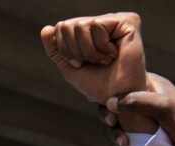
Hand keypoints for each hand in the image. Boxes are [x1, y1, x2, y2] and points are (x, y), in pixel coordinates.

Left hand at [42, 13, 151, 131]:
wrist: (117, 97)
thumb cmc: (97, 83)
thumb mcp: (69, 66)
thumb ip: (55, 49)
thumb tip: (46, 28)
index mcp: (90, 29)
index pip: (61, 27)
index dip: (65, 50)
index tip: (81, 64)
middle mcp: (102, 21)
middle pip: (68, 25)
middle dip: (76, 51)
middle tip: (94, 62)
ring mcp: (115, 19)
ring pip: (80, 25)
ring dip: (89, 52)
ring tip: (105, 60)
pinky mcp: (128, 21)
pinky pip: (96, 25)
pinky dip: (100, 47)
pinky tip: (114, 54)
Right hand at [100, 74, 174, 145]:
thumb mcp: (165, 108)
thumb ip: (141, 102)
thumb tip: (111, 102)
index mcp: (150, 83)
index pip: (123, 78)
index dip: (109, 87)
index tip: (104, 100)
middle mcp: (142, 97)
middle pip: (114, 100)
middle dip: (108, 112)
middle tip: (111, 122)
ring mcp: (138, 115)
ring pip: (115, 118)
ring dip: (114, 130)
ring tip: (121, 142)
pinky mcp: (137, 131)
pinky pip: (121, 132)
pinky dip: (119, 138)